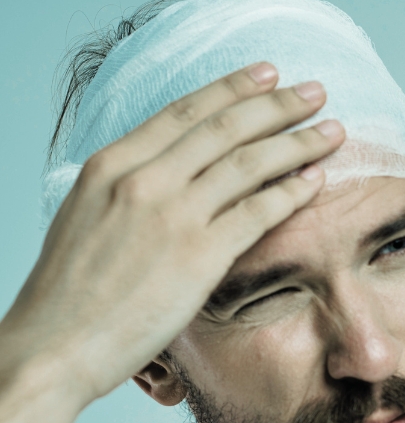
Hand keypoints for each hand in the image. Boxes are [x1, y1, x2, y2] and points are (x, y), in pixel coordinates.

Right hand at [1, 62, 344, 407]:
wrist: (55, 345)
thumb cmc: (67, 294)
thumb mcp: (84, 220)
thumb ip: (123, 192)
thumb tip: (159, 180)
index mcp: (111, 166)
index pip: (183, 112)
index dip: (231, 89)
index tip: (266, 76)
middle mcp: (143, 179)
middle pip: (224, 128)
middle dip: (277, 104)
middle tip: (315, 93)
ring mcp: (171, 215)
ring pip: (248, 163)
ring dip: (296, 142)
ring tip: (331, 131)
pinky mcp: (197, 256)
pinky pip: (256, 212)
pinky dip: (290, 193)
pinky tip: (314, 182)